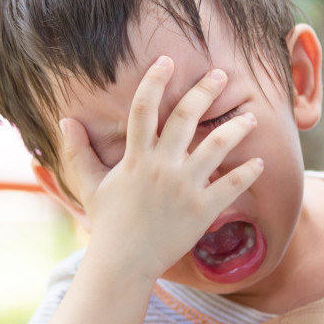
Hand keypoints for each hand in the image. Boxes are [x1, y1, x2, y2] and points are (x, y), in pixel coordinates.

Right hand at [61, 55, 263, 285]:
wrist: (124, 263)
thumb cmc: (108, 223)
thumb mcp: (90, 185)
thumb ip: (78, 151)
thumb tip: (65, 120)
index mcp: (135, 158)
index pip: (143, 109)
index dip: (155, 81)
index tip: (167, 60)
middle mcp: (161, 167)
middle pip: (186, 117)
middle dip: (205, 91)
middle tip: (221, 75)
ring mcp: (184, 188)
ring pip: (216, 147)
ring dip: (236, 128)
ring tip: (251, 117)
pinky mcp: (202, 210)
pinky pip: (231, 186)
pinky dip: (247, 173)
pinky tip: (259, 162)